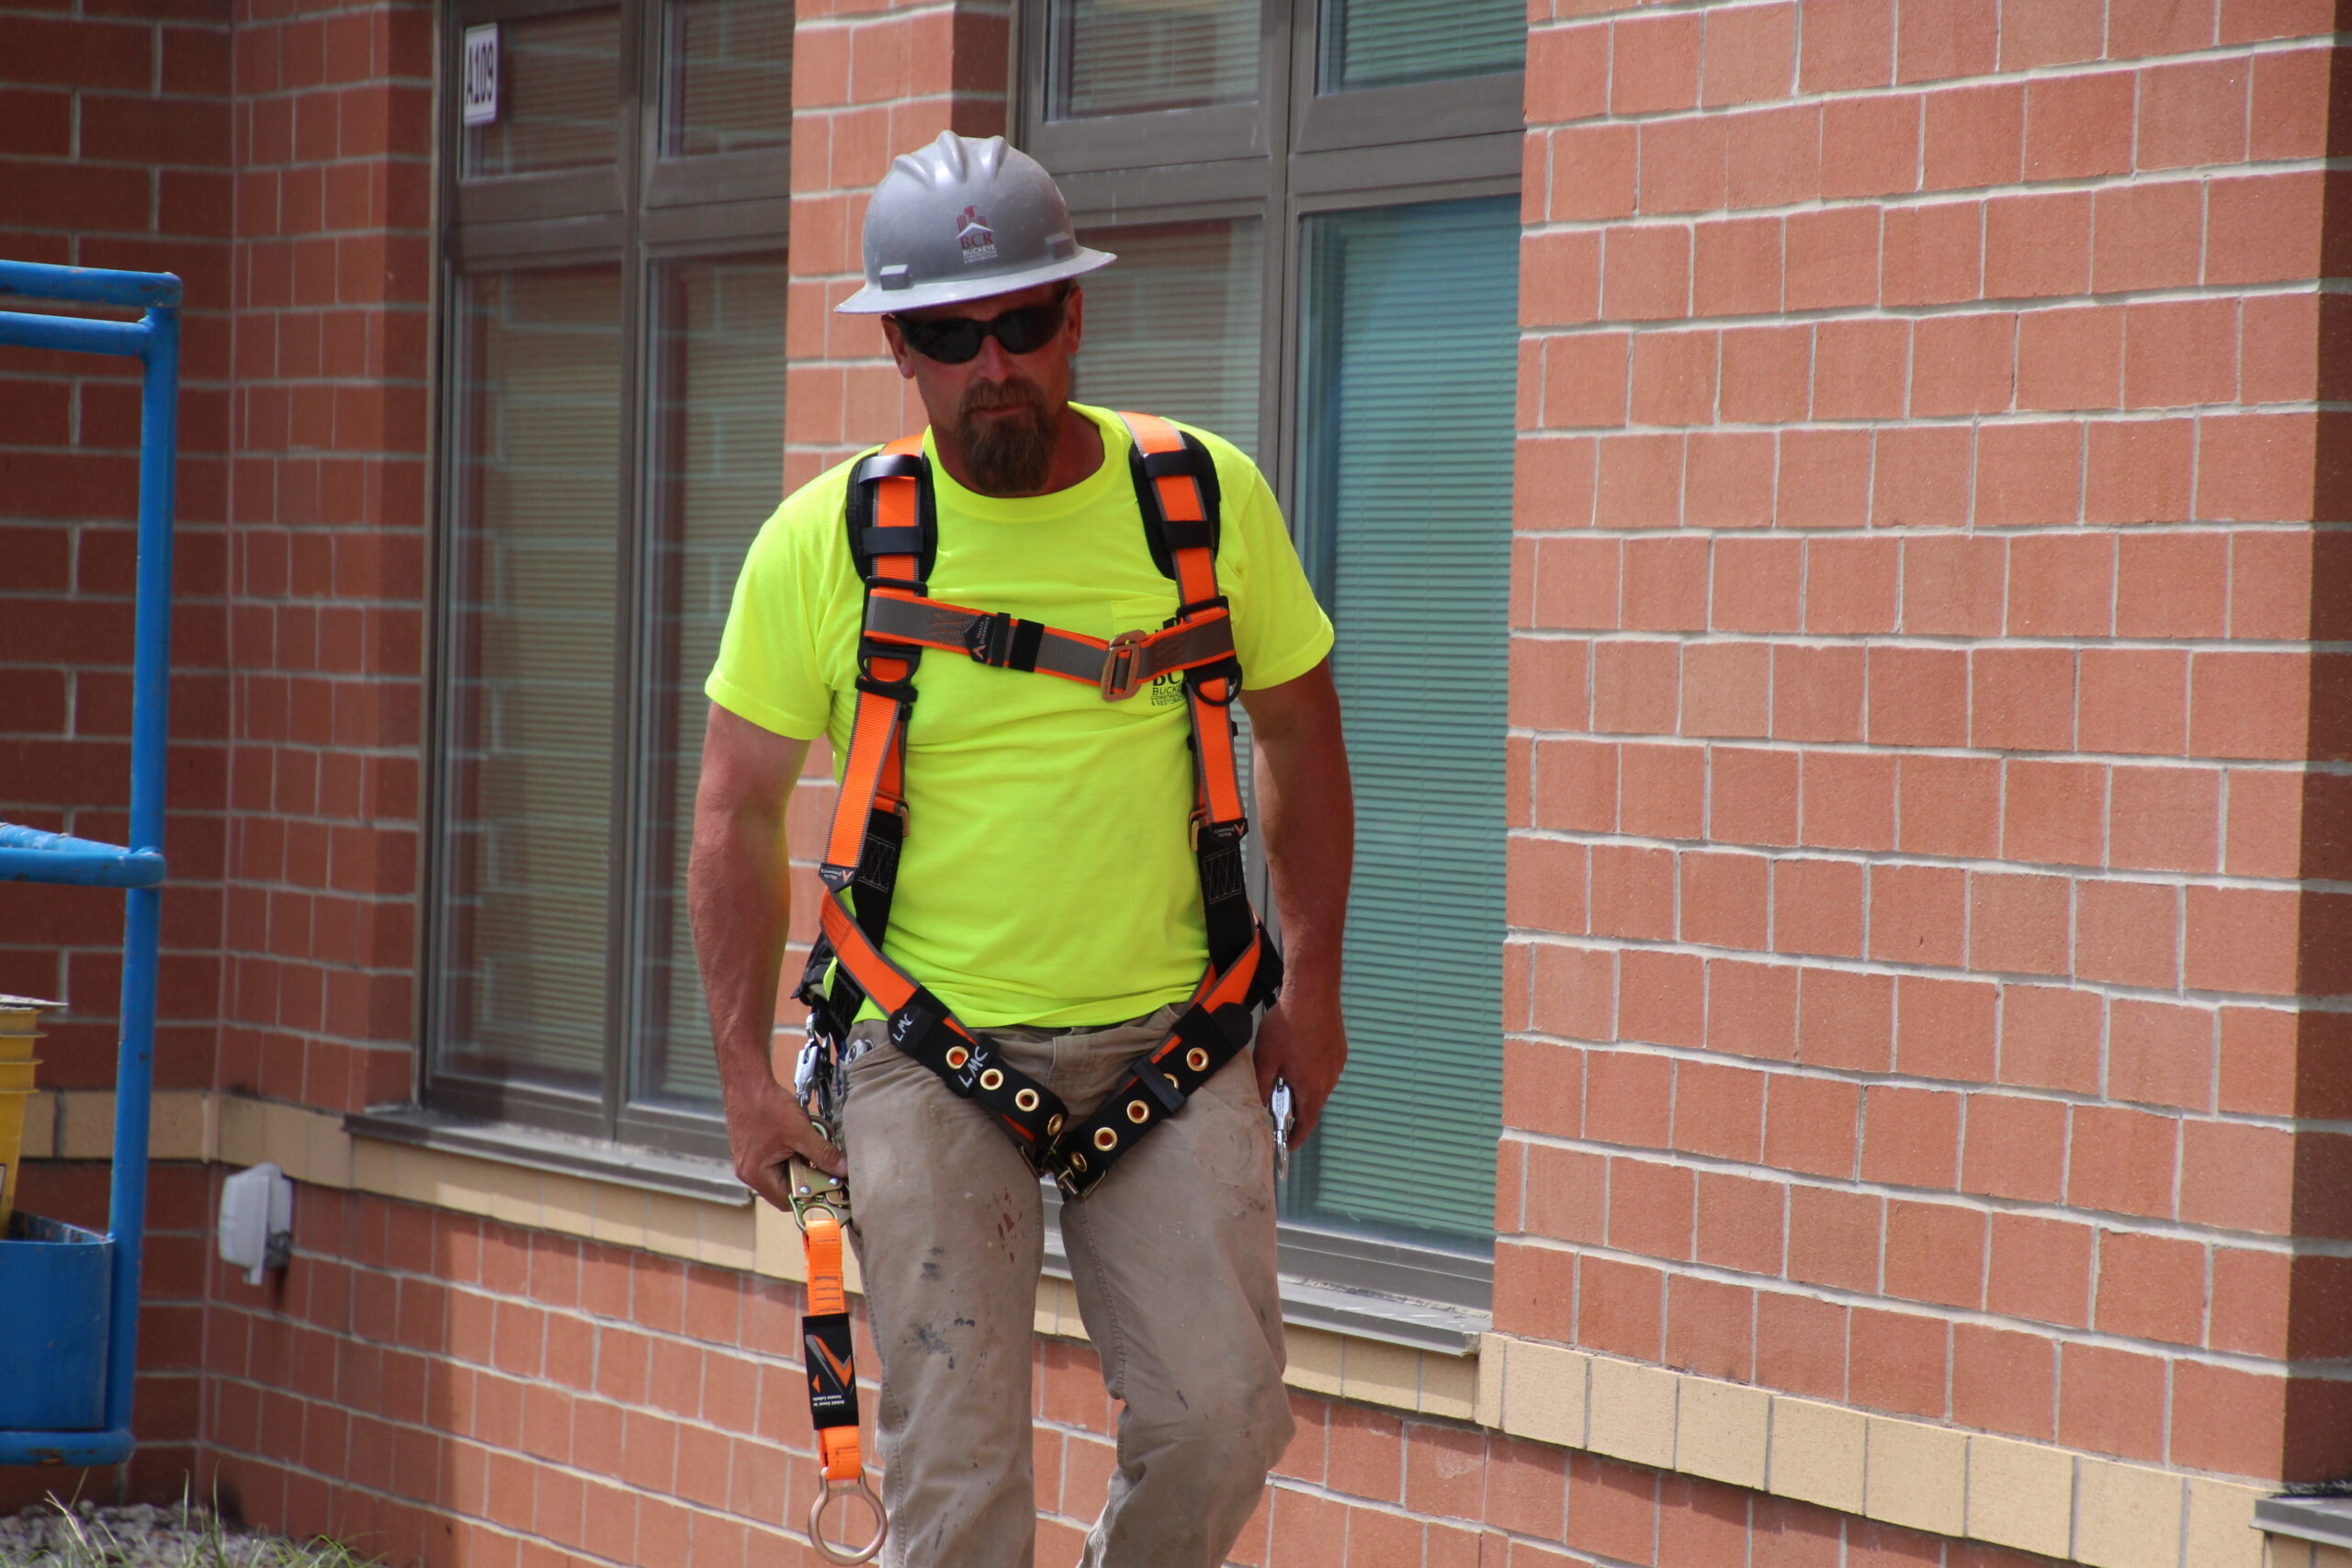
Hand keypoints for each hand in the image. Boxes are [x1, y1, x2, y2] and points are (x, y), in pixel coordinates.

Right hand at [720, 1068, 845, 1209]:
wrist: (747, 1081)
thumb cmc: (766, 1104)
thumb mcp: (800, 1131)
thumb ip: (823, 1153)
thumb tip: (842, 1170)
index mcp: (756, 1174)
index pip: (788, 1200)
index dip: (810, 1196)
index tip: (830, 1186)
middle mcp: (749, 1172)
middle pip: (786, 1188)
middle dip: (807, 1176)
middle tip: (824, 1163)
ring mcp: (749, 1161)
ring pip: (783, 1173)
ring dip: (800, 1163)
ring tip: (809, 1146)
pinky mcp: (753, 1149)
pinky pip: (777, 1161)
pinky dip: (792, 1153)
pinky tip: (800, 1138)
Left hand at [1252, 973, 1345, 1144]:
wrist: (1312, 993)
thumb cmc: (1288, 1024)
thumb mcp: (1265, 1059)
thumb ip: (1260, 1087)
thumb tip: (1256, 1106)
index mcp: (1312, 1088)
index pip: (1306, 1124)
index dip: (1295, 1138)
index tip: (1287, 1145)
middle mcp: (1329, 1079)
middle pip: (1312, 1104)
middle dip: (1295, 1107)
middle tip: (1277, 1101)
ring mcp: (1337, 1063)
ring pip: (1319, 1084)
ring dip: (1304, 1085)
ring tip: (1285, 1071)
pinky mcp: (1339, 1049)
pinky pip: (1326, 1067)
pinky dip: (1313, 1069)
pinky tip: (1299, 1053)